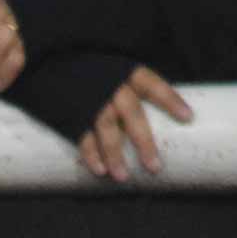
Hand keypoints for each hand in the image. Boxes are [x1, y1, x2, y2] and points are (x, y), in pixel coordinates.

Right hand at [78, 65, 192, 181]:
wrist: (47, 60)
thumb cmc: (88, 69)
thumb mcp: (111, 68)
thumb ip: (129, 88)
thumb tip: (153, 117)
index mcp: (123, 72)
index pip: (152, 85)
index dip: (170, 100)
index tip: (188, 118)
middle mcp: (109, 86)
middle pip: (132, 115)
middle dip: (144, 142)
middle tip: (154, 167)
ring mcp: (89, 101)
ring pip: (106, 130)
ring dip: (115, 156)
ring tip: (123, 177)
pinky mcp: (71, 114)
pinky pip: (82, 137)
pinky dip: (91, 154)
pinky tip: (100, 171)